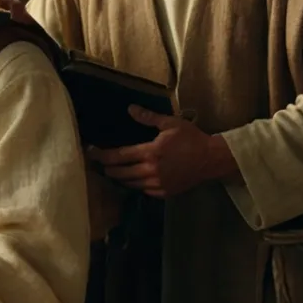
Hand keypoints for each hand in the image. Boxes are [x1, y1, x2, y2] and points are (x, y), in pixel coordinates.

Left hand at [86, 106, 236, 196]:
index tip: (91, 152)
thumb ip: (148, 118)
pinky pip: (143, 190)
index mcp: (150, 152)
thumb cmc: (191, 138)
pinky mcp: (164, 193)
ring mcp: (157, 184)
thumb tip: (130, 109)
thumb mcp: (170, 123)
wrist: (211, 159)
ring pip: (130, 184)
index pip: (119, 156)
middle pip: (120, 173)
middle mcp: (151, 171)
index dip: (102, 155)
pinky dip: (136, 184)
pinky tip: (133, 178)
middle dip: (107, 168)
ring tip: (113, 171)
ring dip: (120, 178)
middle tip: (100, 163)